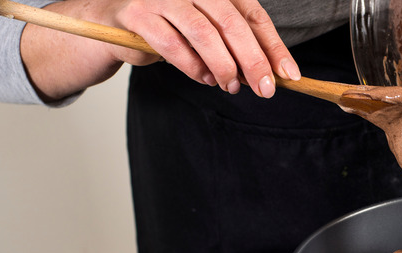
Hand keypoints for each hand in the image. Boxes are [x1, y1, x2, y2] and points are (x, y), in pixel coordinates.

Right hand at [104, 0, 300, 96]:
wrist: (113, 24)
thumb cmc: (169, 29)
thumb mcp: (209, 35)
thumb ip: (235, 48)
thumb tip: (269, 75)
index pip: (252, 14)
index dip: (273, 45)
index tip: (289, 74)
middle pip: (232, 22)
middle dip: (253, 60)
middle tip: (265, 88)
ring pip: (203, 33)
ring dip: (222, 65)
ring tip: (230, 86)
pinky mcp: (137, 14)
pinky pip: (172, 44)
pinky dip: (192, 66)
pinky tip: (203, 78)